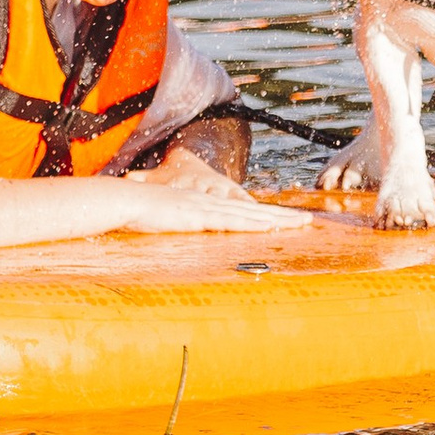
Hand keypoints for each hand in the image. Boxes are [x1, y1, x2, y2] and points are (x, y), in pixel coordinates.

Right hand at [118, 150, 306, 231]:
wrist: (126, 200)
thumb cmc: (140, 212)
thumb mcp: (163, 221)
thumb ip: (174, 226)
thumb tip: (177, 234)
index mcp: (206, 206)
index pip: (242, 211)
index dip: (265, 215)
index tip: (285, 219)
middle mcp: (212, 204)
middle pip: (254, 211)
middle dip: (283, 216)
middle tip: (307, 220)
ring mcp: (207, 209)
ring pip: (250, 215)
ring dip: (276, 220)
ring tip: (299, 223)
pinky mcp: (200, 217)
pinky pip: (232, 222)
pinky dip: (253, 224)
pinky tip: (269, 227)